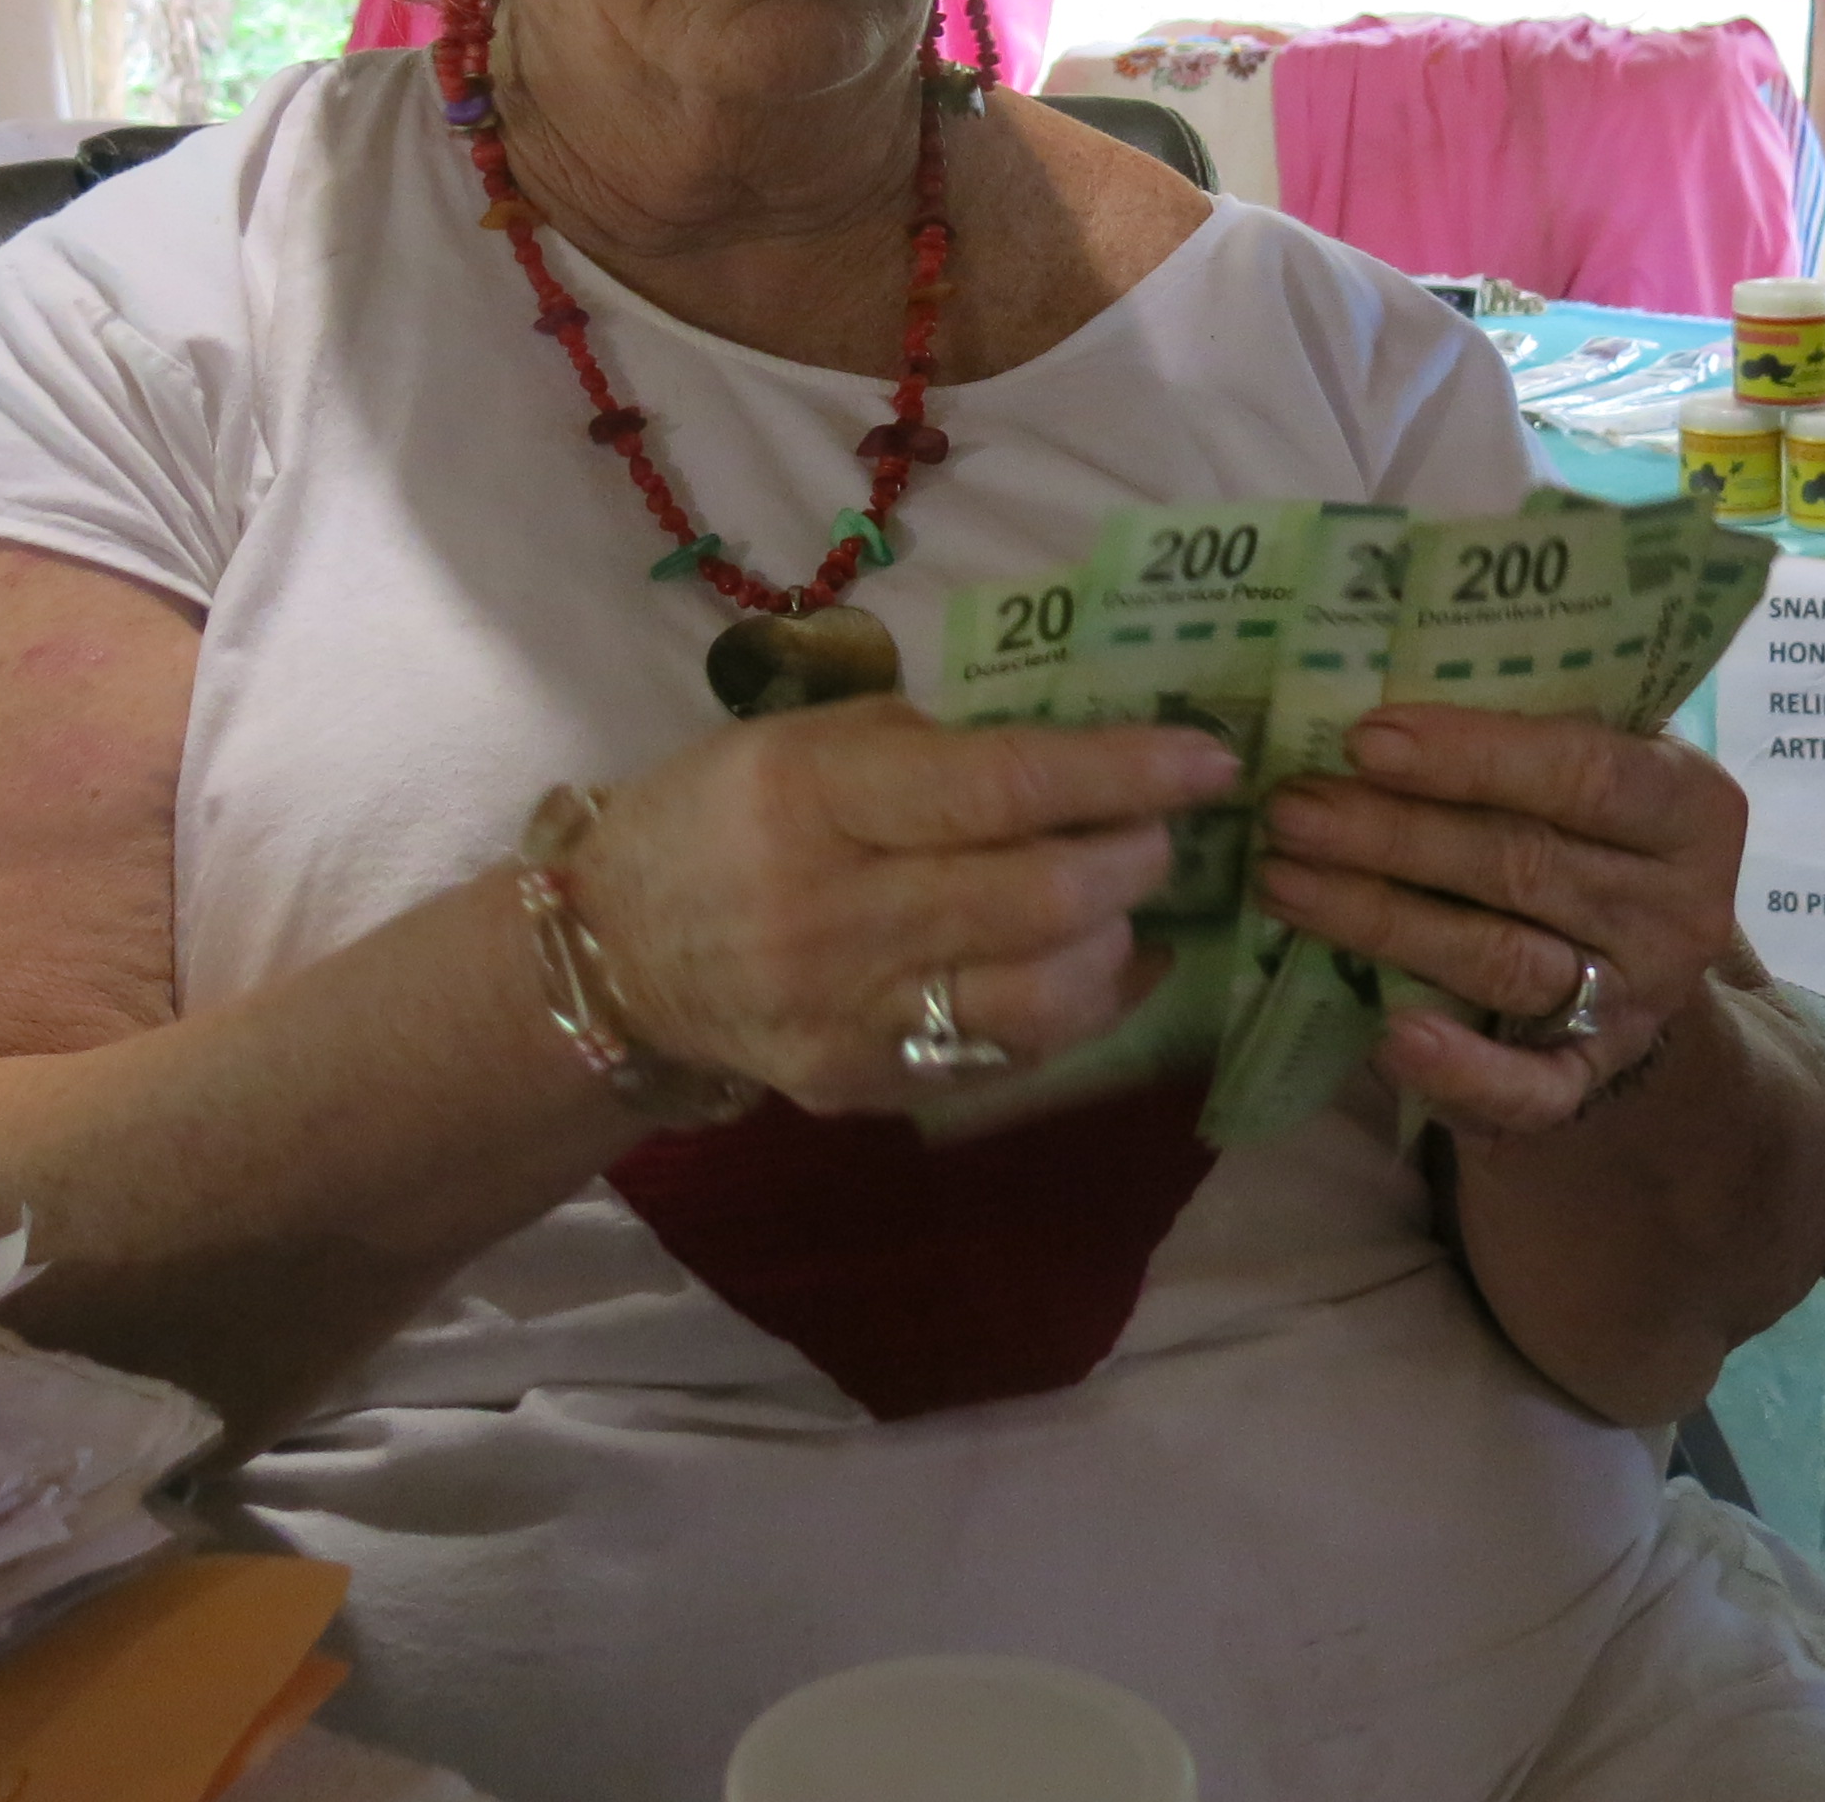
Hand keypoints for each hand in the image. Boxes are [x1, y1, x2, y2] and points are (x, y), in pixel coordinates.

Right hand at [566, 697, 1235, 1115]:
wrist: (616, 951)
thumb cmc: (722, 813)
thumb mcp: (808, 741)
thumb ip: (938, 750)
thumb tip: (1085, 759)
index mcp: (815, 796)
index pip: (999, 787)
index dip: (1120, 773)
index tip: (1208, 759)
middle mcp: (831, 913)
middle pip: (1038, 899)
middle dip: (1135, 858)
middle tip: (1163, 831)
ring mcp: (848, 1015)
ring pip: (1041, 996)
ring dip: (1118, 941)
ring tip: (1129, 899)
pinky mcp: (865, 1084)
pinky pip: (1011, 1053)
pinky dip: (1085, 1006)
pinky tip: (1107, 963)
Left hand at [1253, 706, 1745, 1141]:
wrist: (1635, 954)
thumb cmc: (1582, 823)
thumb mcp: (1584, 760)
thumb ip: (1516, 729)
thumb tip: (1361, 682)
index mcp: (1690, 805)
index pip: (1585, 771)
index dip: (1472, 756)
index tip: (1363, 738)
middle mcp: (1678, 908)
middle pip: (1522, 865)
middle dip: (1391, 835)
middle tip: (1290, 810)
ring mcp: (1637, 1000)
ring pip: (1501, 959)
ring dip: (1381, 922)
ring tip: (1282, 882)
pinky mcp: (1595, 1077)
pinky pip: (1531, 1088)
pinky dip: (1461, 1070)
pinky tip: (1388, 1038)